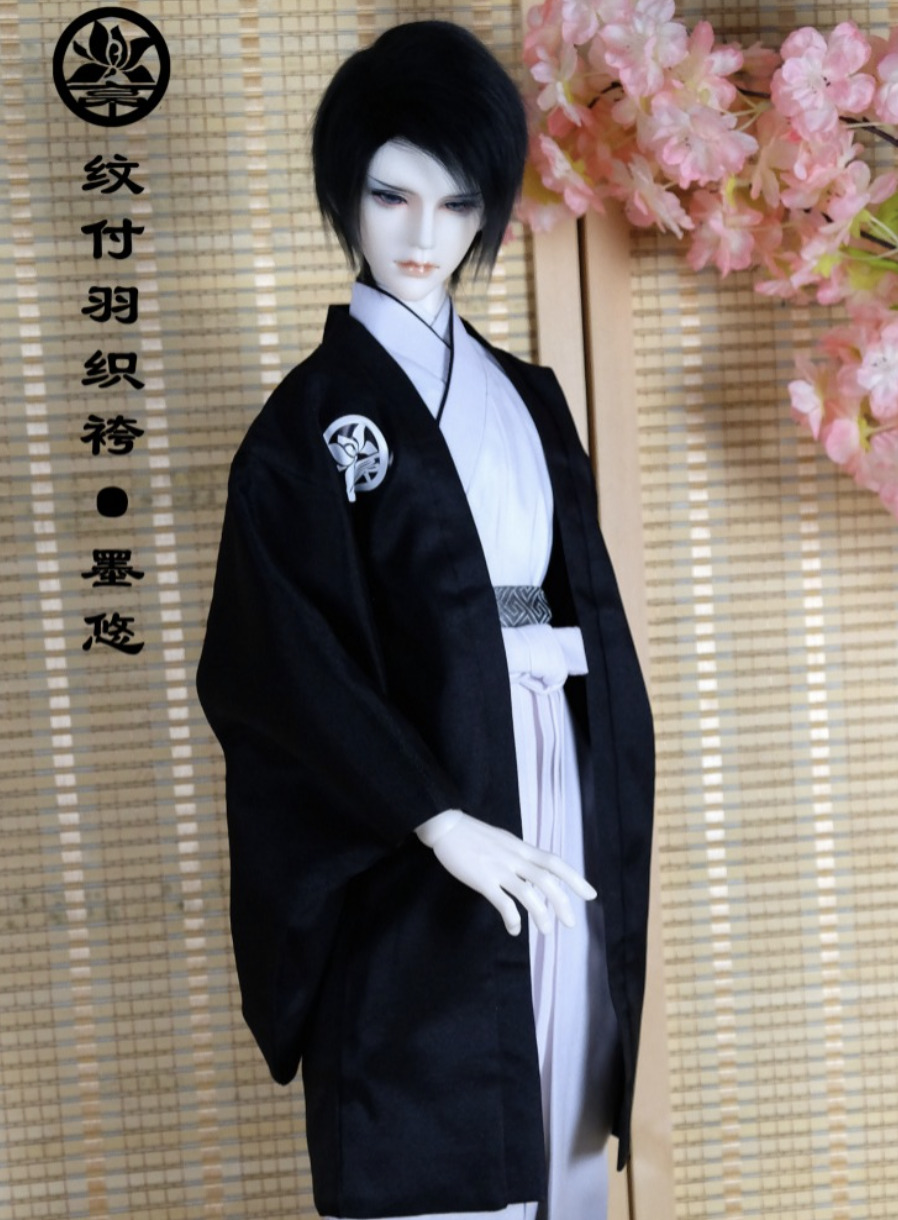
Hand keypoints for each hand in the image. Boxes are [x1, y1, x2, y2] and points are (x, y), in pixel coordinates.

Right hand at [415, 810, 595, 936]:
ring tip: (545, 930)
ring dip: (540, 914)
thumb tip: (533, 870)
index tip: (590, 895)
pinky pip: (502, 902)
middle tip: (570, 923)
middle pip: (547, 880)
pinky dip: (512, 918)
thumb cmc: (473, 834)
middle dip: (562, 903)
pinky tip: (513, 928)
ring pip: (528, 893)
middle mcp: (515, 857)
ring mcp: (498, 868)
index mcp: (521, 848)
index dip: (575, 878)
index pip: (554, 862)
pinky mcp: (482, 879)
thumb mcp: (504, 840)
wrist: (445, 826)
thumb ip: (519, 855)